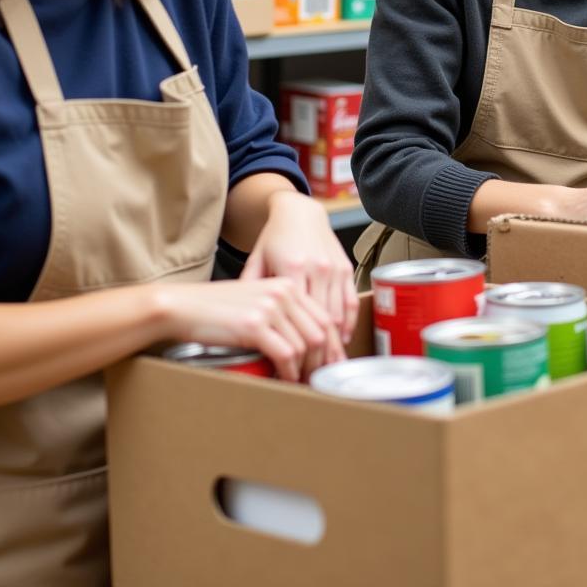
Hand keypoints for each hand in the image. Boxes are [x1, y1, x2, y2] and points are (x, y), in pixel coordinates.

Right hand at [154, 278, 332, 381]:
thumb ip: (282, 315)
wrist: (184, 306)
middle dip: (322, 361)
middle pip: (320, 332)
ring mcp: (270, 307)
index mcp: (286, 284)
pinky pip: (286, 354)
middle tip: (319, 380)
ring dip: (305, 370)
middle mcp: (283, 292)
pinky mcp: (255, 325)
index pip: (323, 317)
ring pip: (306, 345)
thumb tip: (306, 346)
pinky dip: (289, 372)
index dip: (332, 345)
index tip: (330, 364)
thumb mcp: (256, 301)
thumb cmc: (216, 308)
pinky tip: (285, 379)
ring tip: (301, 383)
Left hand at [241, 191, 358, 361]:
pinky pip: (350, 301)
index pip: (296, 317)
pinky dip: (348, 323)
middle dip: (318, 352)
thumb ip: (249, 287)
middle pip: (321, 321)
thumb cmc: (274, 237)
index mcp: (291, 268)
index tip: (292, 368)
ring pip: (338, 314)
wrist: (299, 210)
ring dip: (335, 342)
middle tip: (312, 376)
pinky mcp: (345, 267)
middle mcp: (316, 269)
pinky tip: (342, 339)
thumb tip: (236, 319)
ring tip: (328, 365)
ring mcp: (333, 268)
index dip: (296, 345)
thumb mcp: (256, 260)